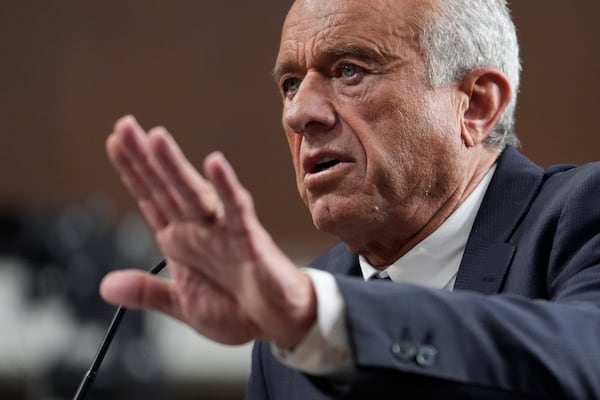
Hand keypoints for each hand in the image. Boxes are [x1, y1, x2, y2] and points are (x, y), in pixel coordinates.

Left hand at [100, 116, 315, 347]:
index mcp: (182, 242)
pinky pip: (237, 210)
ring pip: (195, 193)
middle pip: (168, 188)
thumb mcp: (184, 305)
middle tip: (125, 125)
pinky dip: (226, 188)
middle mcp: (200, 230)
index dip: (134, 172)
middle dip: (146, 158)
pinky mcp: (250, 240)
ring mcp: (224, 232)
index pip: (153, 200)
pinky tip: (214, 164)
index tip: (115, 142)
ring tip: (155, 138)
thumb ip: (148, 293)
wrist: (279, 323)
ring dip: (175, 167)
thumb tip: (105, 286)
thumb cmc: (238, 309)